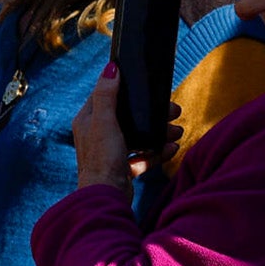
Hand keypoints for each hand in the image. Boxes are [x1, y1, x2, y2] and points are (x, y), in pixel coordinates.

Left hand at [72, 62, 184, 191]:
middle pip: (127, 117)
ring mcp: (109, 153)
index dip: (126, 90)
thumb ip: (107, 95)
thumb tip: (111, 68)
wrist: (107, 197)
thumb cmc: (102, 159)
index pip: (106, 96)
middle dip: (151, 114)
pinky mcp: (121, 169)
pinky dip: (157, 152)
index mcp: (87, 121)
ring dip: (158, 133)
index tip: (146, 87)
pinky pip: (142, 157)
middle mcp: (96, 135)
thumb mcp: (105, 122)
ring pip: (137, 136)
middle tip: (173, 110)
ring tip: (177, 131)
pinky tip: (172, 149)